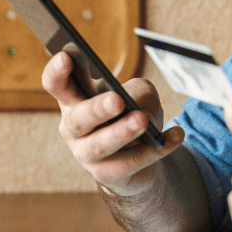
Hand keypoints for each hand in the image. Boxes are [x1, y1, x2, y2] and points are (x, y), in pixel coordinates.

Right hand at [42, 52, 184, 194]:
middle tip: (117, 100)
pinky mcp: (106, 175)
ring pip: (101, 145)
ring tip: (143, 120)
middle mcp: (73, 129)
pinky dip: (156, 149)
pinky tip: (176, 136)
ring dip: (122, 132)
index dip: (57, 72)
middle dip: (97, 109)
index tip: (66, 57)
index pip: (56, 84)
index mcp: (73, 101)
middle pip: (78, 119)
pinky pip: (130, 162)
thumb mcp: (138, 94)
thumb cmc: (131, 114)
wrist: (138, 158)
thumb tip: (139, 108)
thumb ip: (137, 93)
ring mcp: (86, 154)